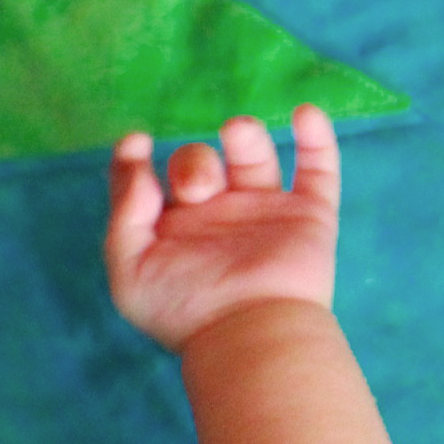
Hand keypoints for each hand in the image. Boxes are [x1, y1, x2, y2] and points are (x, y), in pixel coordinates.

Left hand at [104, 104, 338, 352]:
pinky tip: (304, 113)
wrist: (249, 330)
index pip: (146, 184)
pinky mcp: (308, 215)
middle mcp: (214, 218)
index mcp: (169, 232)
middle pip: (197, 163)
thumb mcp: (130, 267)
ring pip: (251, 156)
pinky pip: (318, 168)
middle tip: (198, 190)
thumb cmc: (184, 309)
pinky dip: (316, 137)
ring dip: (244, 135)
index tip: (136, 144)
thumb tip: (135, 159)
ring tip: (236, 130)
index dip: (135, 160)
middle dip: (193, 164)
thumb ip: (125, 212)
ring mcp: (261, 213)